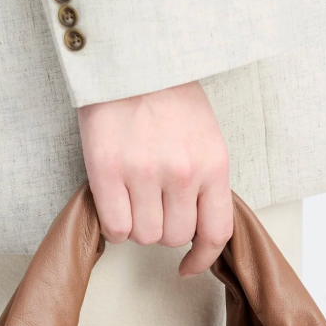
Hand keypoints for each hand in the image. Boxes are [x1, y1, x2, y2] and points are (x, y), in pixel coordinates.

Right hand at [77, 82, 232, 275]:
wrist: (130, 58)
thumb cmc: (167, 94)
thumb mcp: (205, 135)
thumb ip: (205, 179)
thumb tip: (196, 225)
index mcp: (214, 163)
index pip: (217, 232)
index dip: (201, 258)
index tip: (188, 267)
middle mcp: (183, 172)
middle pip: (174, 237)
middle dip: (162, 230)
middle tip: (151, 205)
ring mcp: (145, 172)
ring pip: (144, 236)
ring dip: (136, 225)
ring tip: (131, 196)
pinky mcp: (108, 170)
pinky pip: (115, 226)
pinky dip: (113, 225)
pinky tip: (113, 202)